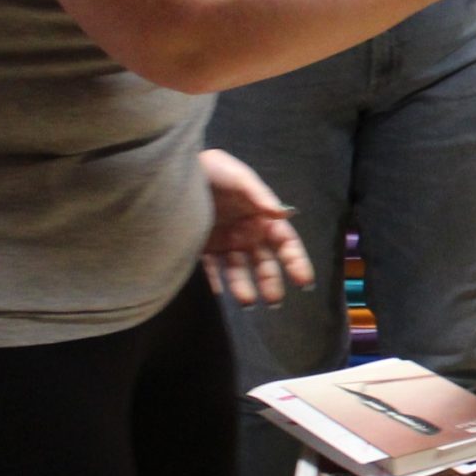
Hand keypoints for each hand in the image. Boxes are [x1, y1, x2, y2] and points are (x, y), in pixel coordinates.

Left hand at [200, 149, 313, 305]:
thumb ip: (261, 196)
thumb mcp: (239, 178)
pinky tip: (220, 295)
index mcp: (260, 217)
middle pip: (264, 262)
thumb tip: (285, 213)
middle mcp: (245, 233)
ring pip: (239, 270)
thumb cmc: (212, 171)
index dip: (296, 261)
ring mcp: (223, 242)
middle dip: (271, 281)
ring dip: (245, 287)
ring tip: (247, 303)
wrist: (171, 173)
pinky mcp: (200, 247)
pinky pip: (210, 269)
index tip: (303, 282)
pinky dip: (215, 283)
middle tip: (274, 302)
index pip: (285, 242)